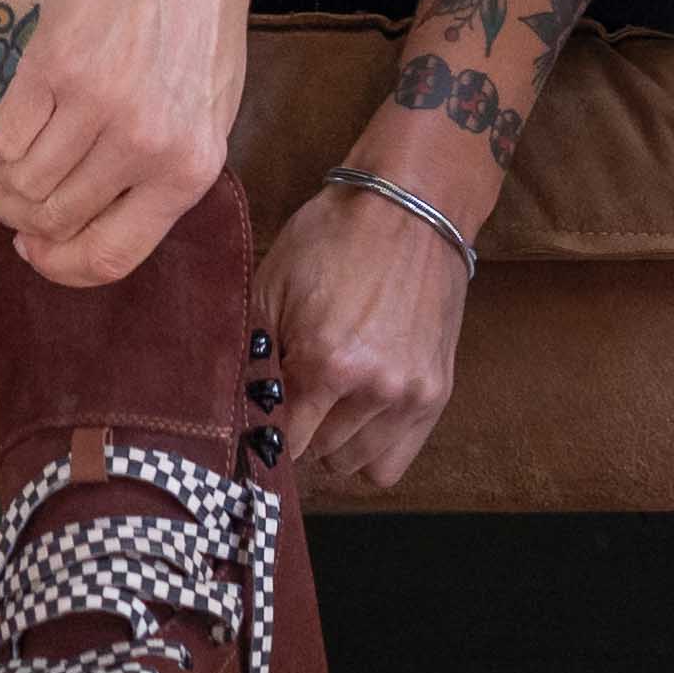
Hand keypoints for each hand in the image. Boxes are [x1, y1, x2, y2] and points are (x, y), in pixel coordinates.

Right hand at [0, 0, 258, 282]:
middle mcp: (146, 147)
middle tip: (5, 198)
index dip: (61, 264)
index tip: (35, 249)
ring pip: (22, 182)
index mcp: (190, 169)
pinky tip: (4, 130)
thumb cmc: (198, 21)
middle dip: (20, 217)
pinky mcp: (56, 64)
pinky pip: (4, 135)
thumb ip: (158, 173)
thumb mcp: (205, 112)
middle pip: (55, 219)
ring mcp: (99, 106)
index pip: (112, 257)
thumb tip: (87, 224)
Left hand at [262, 173, 471, 492]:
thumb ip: (252, 352)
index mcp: (327, 362)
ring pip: (355, 466)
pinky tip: (360, 415)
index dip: (267, 429)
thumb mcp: (272, 283)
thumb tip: (235, 409)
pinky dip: (372, 449)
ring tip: (330, 403)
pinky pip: (393, 462)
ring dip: (336, 443)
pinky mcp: (438, 393)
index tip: (263, 413)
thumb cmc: (335, 237)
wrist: (413, 206)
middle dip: (302, 431)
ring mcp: (411, 395)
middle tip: (297, 396)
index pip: (285, 441)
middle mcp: (374, 389)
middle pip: (319, 456)